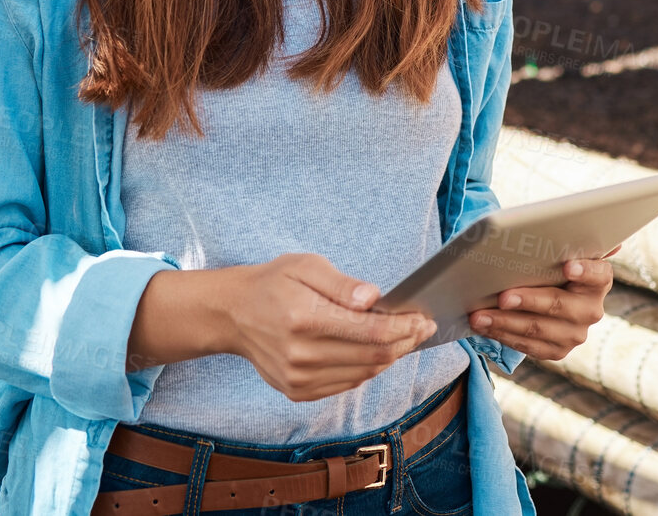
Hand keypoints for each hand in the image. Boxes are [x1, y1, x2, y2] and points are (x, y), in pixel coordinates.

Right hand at [211, 253, 435, 401]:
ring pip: (363, 374)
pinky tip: (374, 352)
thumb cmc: (273, 284)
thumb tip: (373, 298)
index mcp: (304, 318)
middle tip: (422, 328)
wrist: (233, 314)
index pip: (370, 332)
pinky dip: (367, 369)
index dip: (404, 328)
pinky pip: (346, 385)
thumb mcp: (306, 266)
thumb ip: (342, 284)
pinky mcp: (297, 391)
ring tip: (404, 338)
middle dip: (405, 343)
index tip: (423, 319)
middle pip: (372, 357)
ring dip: (390, 357)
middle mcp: (301, 354)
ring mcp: (298, 378)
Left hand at [469, 246, 617, 359]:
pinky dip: (503, 335)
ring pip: (537, 329)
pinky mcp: (558, 351)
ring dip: (504, 322)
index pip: (598, 274)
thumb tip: (576, 226)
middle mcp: (592, 310)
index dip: (585, 270)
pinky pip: (527, 345)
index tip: (568, 265)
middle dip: (528, 301)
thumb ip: (568, 241)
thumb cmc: (552, 266)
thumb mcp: (560, 253)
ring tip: (479, 316)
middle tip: (502, 296)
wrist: (551, 299)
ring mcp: (575, 334)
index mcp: (599, 280)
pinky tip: (484, 326)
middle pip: (558, 305)